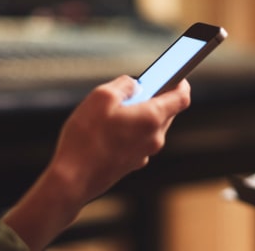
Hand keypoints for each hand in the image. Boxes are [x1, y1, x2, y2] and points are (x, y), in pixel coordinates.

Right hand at [51, 74, 190, 202]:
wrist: (73, 179)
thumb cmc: (87, 138)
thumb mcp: (102, 96)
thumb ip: (123, 84)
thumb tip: (134, 84)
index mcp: (152, 118)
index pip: (182, 98)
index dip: (181, 83)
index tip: (176, 75)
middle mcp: (154, 137)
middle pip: (167, 111)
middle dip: (156, 97)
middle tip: (137, 88)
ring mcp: (144, 153)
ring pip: (152, 126)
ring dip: (141, 113)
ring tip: (117, 108)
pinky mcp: (132, 163)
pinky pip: (139, 140)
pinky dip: (132, 129)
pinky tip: (110, 128)